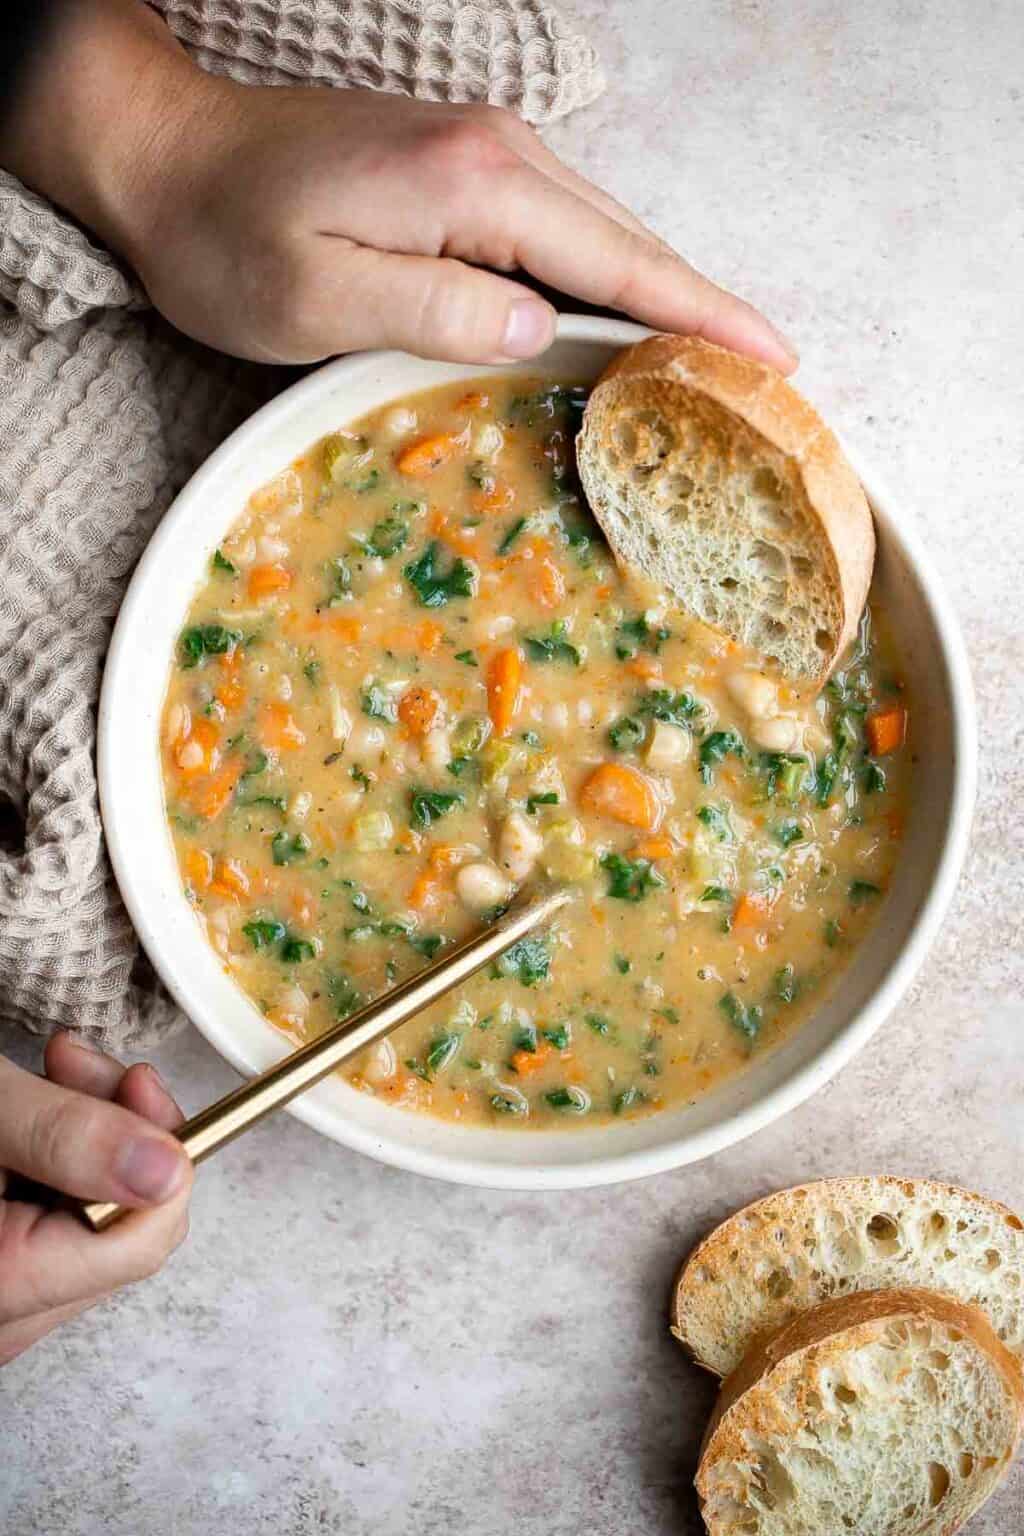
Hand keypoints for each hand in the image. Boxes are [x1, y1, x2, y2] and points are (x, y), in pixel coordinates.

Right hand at [0, 1031, 192, 1365]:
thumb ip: (68, 1136)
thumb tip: (168, 1167)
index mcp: (6, 1285)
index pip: (147, 1236)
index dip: (159, 1147)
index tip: (133, 1083)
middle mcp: (9, 1321)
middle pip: (127, 1225)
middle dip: (118, 1128)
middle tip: (72, 1062)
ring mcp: (8, 1310)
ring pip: (98, 1217)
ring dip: (86, 1134)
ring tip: (45, 1070)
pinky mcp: (6, 1284)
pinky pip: (59, 1225)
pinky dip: (56, 1162)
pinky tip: (27, 1117)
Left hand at [129, 83, 799, 370]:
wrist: (168, 154)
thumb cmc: (227, 238)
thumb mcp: (315, 295)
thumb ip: (435, 309)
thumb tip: (538, 331)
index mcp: (473, 182)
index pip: (619, 260)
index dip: (702, 315)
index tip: (774, 359)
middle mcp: (497, 150)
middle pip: (630, 240)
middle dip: (705, 308)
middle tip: (772, 376)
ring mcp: (483, 150)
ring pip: (601, 233)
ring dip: (662, 294)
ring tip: (720, 358)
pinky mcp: (461, 165)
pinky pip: (561, 228)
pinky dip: (609, 274)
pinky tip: (626, 317)